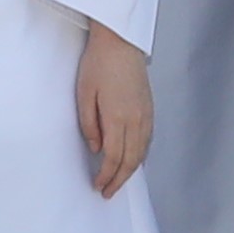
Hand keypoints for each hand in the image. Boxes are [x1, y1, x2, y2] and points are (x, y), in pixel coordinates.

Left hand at [72, 20, 155, 197]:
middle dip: (119, 180)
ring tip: (119, 180)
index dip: (106, 176)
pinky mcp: (150, 108)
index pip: (114, 158)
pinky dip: (141, 155)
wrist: (120, 40)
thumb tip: (96, 148)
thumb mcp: (84, 93)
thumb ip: (89, 124)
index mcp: (118, 117)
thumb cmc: (99, 63)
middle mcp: (136, 119)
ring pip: (142, 152)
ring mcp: (145, 114)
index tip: (98, 186)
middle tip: (108, 192)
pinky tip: (134, 159)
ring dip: (131, 170)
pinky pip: (148, 140)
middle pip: (131, 161)